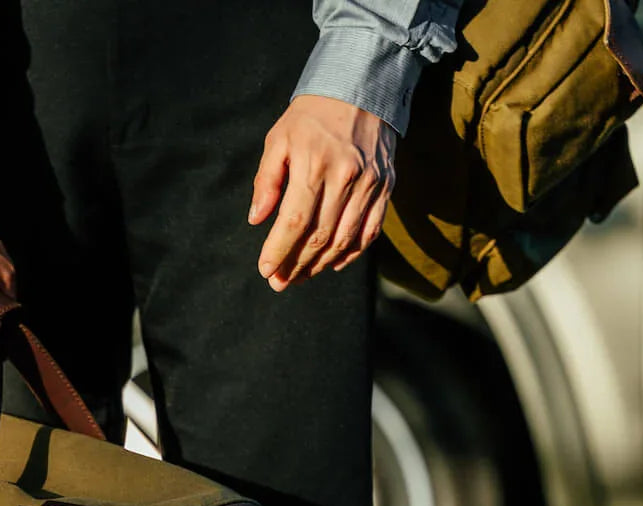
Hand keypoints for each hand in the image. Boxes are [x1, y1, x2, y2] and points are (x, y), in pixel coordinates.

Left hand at [249, 95, 396, 291]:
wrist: (362, 85)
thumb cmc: (312, 114)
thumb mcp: (279, 138)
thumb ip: (267, 180)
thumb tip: (257, 218)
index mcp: (313, 165)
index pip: (294, 222)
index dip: (278, 251)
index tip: (265, 270)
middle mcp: (345, 177)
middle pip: (319, 236)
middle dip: (296, 264)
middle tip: (279, 282)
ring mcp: (369, 184)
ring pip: (345, 239)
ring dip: (320, 264)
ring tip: (300, 277)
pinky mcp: (385, 186)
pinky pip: (370, 230)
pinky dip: (353, 252)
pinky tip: (333, 263)